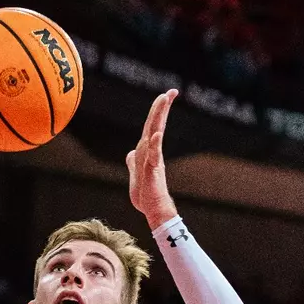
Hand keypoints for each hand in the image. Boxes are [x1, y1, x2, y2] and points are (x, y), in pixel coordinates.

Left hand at [127, 89, 179, 225]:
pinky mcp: (153, 171)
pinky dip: (155, 144)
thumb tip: (131, 152)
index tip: (166, 96)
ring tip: (165, 101)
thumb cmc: (146, 195)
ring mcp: (153, 160)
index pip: (152, 126)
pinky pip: (153, 156)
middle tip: (171, 92)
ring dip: (159, 118)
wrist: (153, 211)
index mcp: (147, 152)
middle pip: (155, 125)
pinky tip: (156, 135)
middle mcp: (152, 153)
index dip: (158, 111)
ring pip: (155, 134)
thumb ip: (134, 162)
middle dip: (162, 107)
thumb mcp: (136, 175)